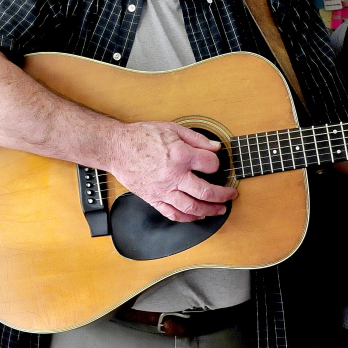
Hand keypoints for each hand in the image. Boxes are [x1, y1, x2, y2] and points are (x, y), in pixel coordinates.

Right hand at [109, 121, 236, 221]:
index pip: (210, 165)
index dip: (217, 164)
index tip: (216, 165)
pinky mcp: (153, 198)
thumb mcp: (172, 129)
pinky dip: (188, 218)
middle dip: (223, 195)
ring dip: (210, 211)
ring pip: (192, 207)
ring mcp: (163, 190)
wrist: (117, 148)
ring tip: (219, 210)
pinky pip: (173, 213)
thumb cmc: (142, 137)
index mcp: (180, 155)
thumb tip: (215, 147)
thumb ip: (197, 138)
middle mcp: (174, 175)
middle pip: (206, 192)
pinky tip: (197, 216)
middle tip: (231, 194)